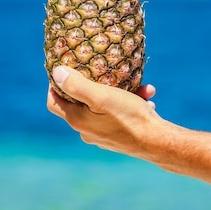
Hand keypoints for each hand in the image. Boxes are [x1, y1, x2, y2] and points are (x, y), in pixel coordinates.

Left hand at [47, 66, 164, 156]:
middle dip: (93, 84)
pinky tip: (147, 96)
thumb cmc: (129, 116)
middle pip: (80, 103)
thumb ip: (77, 85)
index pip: (54, 102)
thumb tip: (56, 73)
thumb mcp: (102, 96)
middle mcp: (87, 130)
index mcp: (77, 120)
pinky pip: (119, 114)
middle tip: (102, 70)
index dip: (54, 85)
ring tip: (136, 85)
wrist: (157, 142)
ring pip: (104, 106)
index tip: (65, 69)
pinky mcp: (118, 136)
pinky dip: (131, 103)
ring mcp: (102, 135)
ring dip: (119, 92)